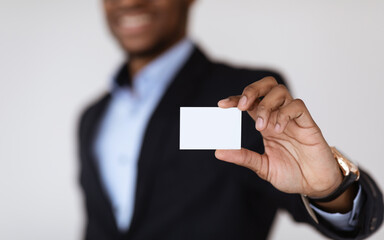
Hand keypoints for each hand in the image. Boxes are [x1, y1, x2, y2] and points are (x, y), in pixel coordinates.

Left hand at [215, 76, 342, 197]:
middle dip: (252, 90)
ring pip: (280, 92)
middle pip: (266, 87)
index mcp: (266, 124)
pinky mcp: (308, 124)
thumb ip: (243, 157)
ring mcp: (293, 118)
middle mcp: (278, 116)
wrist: (316, 186)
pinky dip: (284, 114)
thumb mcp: (262, 167)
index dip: (236, 99)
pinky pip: (297, 107)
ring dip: (266, 105)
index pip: (250, 102)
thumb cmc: (291, 174)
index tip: (221, 105)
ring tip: (261, 126)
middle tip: (242, 107)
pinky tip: (278, 129)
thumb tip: (219, 152)